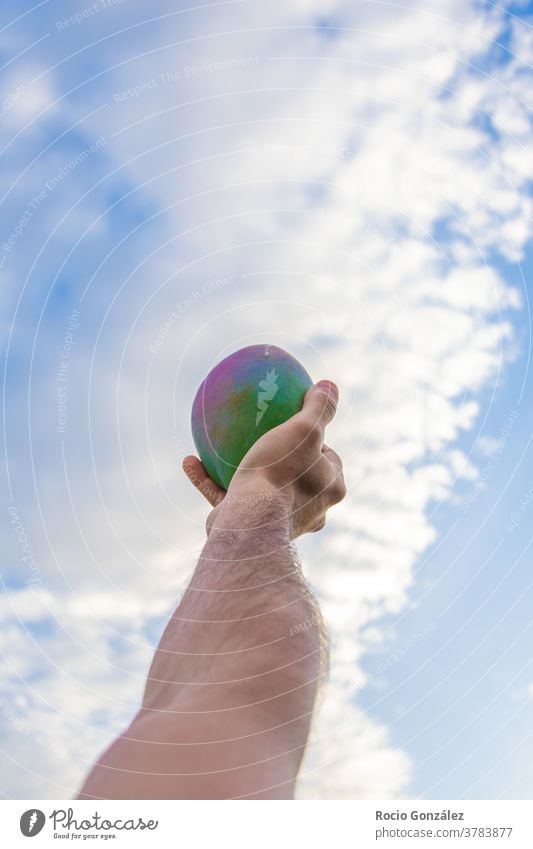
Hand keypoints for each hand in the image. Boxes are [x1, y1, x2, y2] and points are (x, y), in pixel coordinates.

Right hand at [183, 380, 345, 538]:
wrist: (251, 524)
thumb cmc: (282, 474)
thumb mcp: (305, 430)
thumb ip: (319, 408)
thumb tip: (330, 386)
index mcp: (330, 489)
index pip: (329, 458)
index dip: (314, 440)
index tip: (293, 423)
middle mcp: (310, 510)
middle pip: (297, 475)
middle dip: (279, 456)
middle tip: (260, 433)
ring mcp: (278, 522)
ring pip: (260, 490)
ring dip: (239, 468)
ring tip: (218, 447)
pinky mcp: (247, 528)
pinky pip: (227, 499)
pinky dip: (209, 481)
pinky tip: (190, 461)